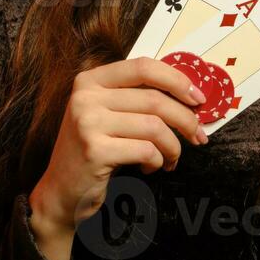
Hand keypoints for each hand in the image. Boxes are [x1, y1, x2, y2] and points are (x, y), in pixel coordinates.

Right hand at [29, 57, 207, 235]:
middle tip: (199, 136)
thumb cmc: (94, 152)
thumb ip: (137, 98)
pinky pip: (146, 150)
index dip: (177, 80)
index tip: (198, 98)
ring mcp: (88, 123)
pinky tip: (151, 167)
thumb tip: (190, 94)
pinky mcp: (95, 151)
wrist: (61, 192)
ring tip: (171, 158)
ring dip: (173, 146)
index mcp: (90, 80)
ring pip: (154, 127)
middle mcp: (85, 97)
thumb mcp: (108, 115)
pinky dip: (158, 161)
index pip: (143, 67)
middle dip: (186, 119)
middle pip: (154, 99)